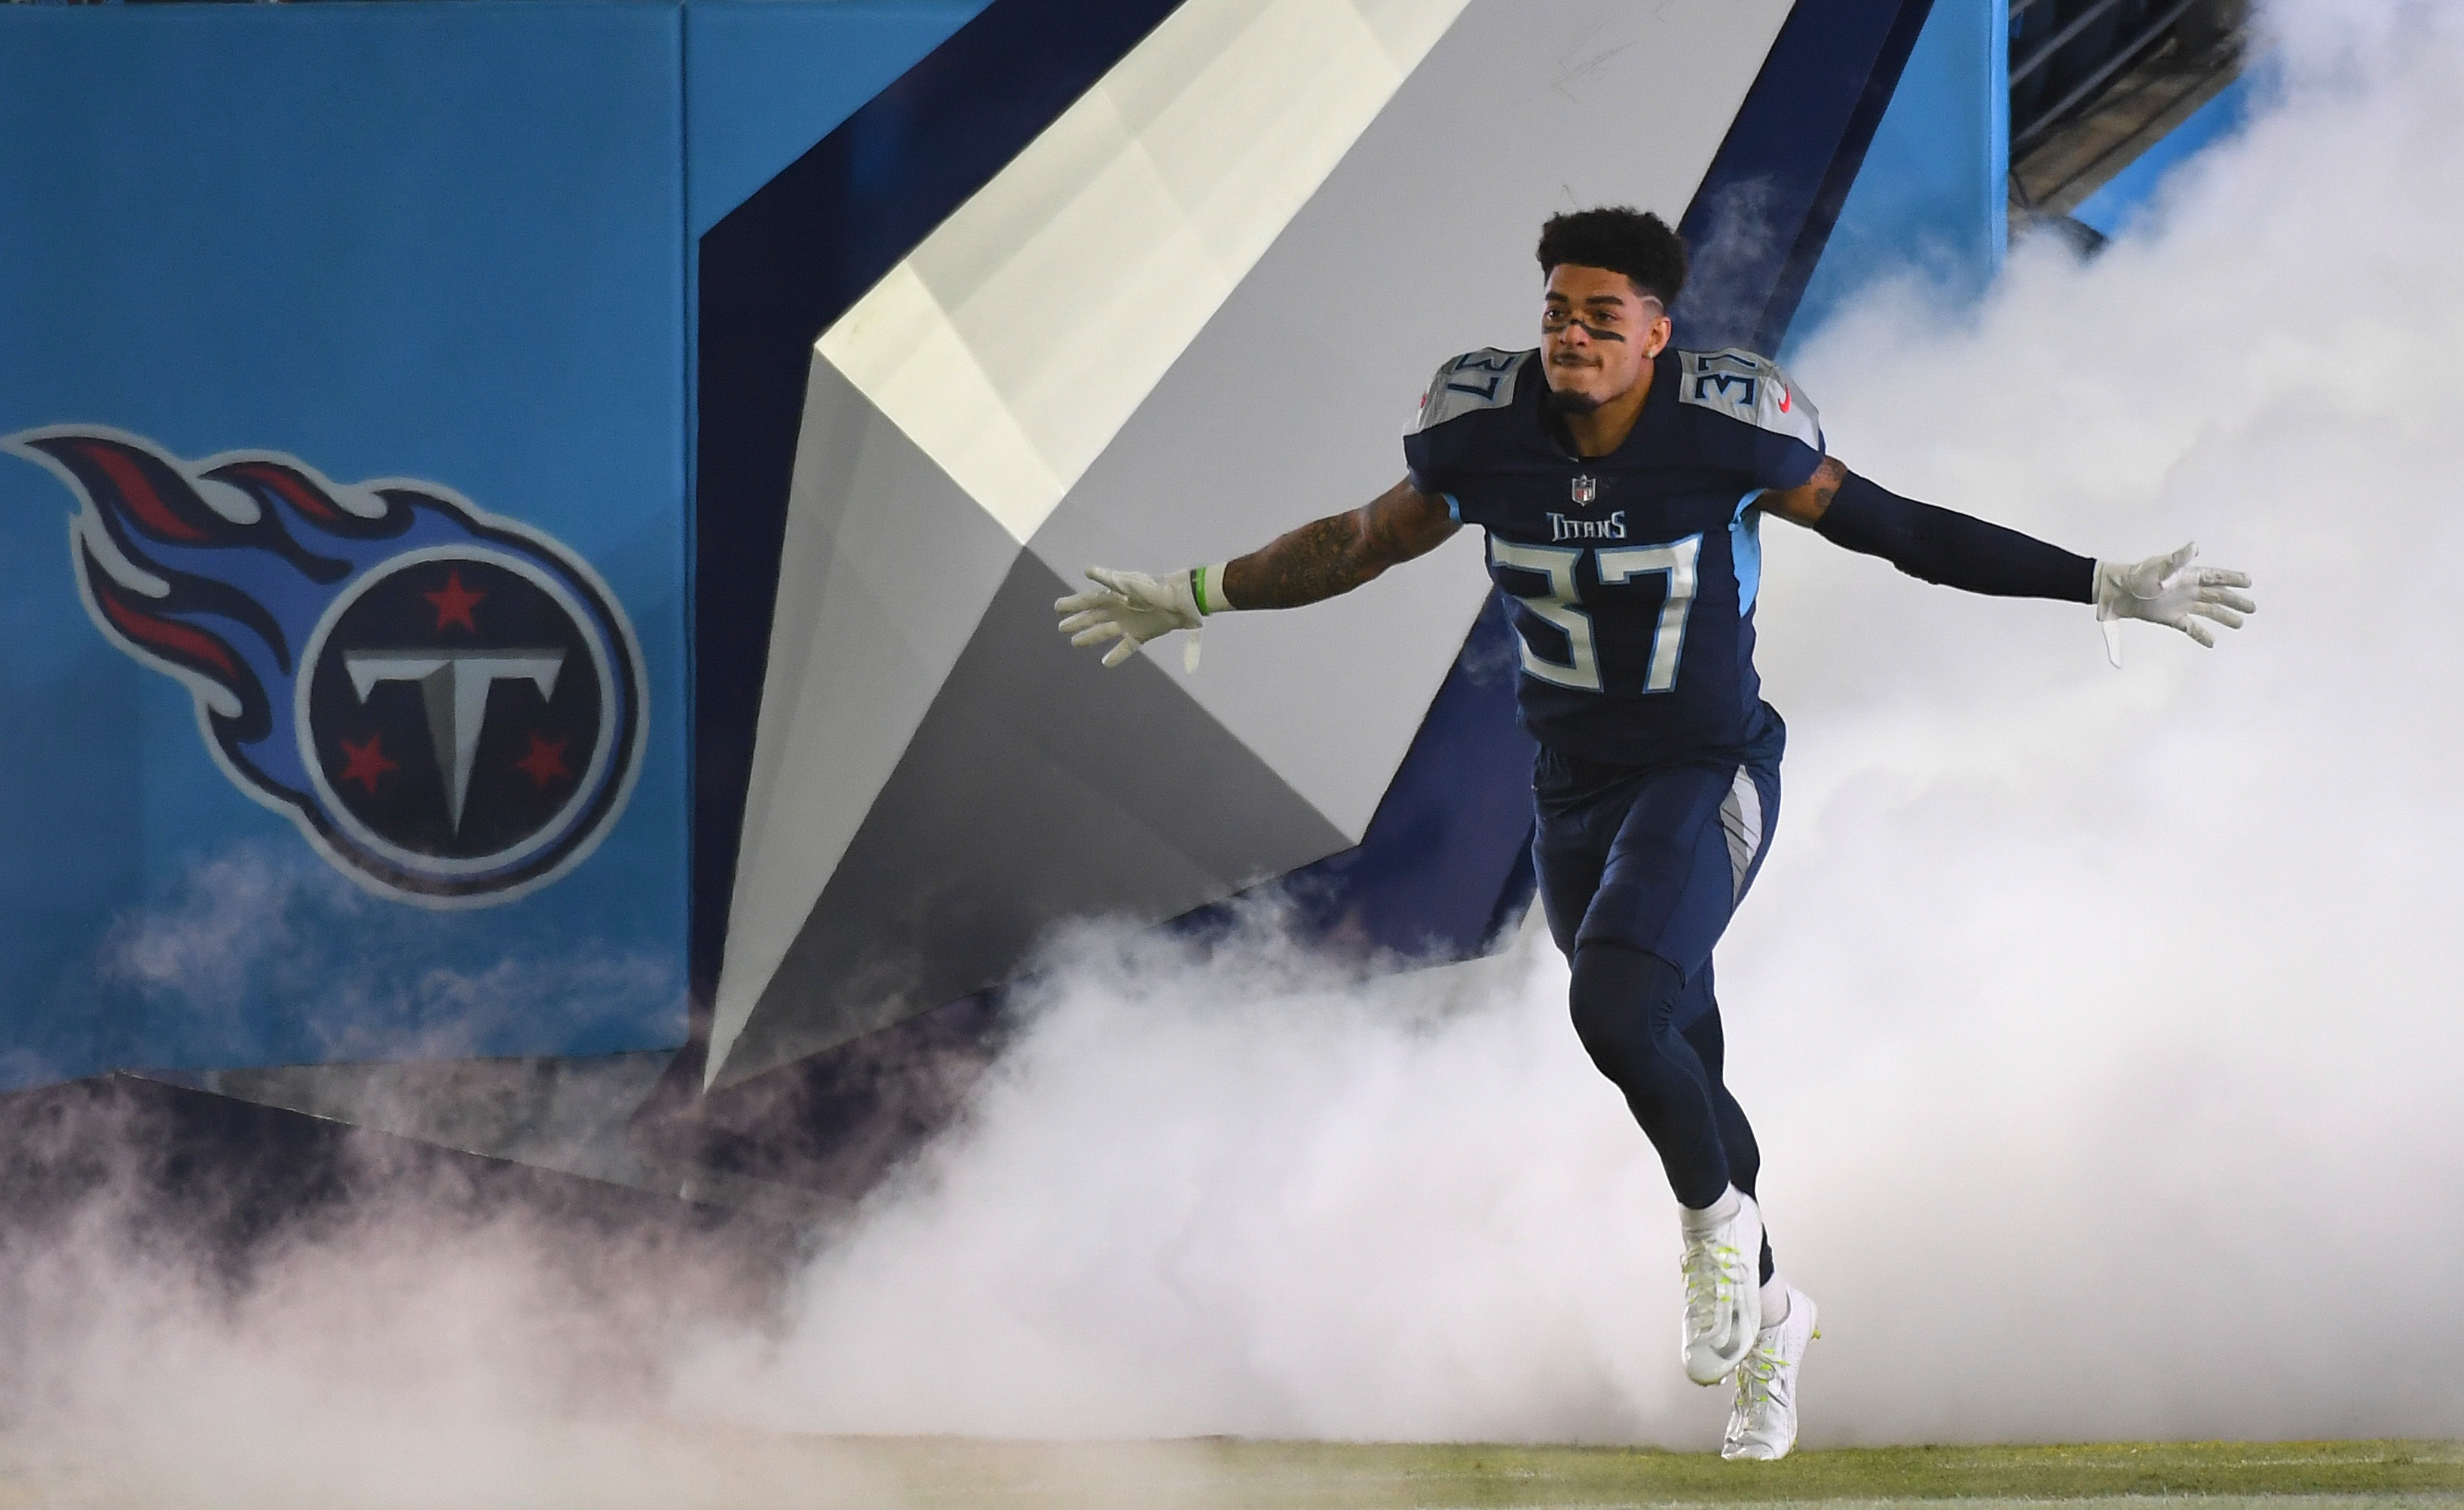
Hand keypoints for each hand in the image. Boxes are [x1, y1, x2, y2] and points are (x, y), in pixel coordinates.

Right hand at [1055, 566, 1202, 668]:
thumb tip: (1086, 570)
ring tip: (1074, 643)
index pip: (1088, 600)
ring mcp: (1129, 622)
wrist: (1182, 599)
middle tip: (1061, 628)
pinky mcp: (1142, 634)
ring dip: (1090, 637)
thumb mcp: (1129, 582)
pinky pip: (1125, 647)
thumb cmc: (1155, 588)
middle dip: (1077, 622)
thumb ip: (1108, 579)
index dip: (1072, 604)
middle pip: (1093, 617)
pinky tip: (1105, 663)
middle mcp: (1119, 609)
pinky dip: (1116, 655)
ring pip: (1104, 631)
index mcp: (1114, 595)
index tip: (1057, 608)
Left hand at [2093, 542, 2254, 665]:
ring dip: (2224, 617)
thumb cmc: (2138, 576)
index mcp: (2189, 575)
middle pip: (2217, 596)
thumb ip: (2178, 559)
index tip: (2249, 581)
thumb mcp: (2159, 567)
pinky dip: (2201, 635)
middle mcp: (2189, 590)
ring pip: (2208, 612)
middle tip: (2252, 608)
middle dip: (2235, 601)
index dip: (2232, 579)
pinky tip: (2212, 642)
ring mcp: (2181, 604)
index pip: (2216, 577)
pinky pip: (2191, 628)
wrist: (2117, 592)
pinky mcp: (2172, 618)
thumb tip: (2195, 547)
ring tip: (2239, 624)